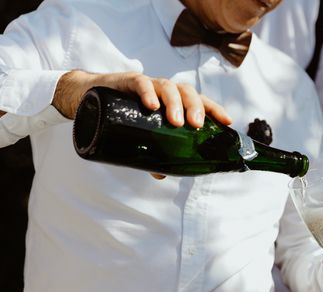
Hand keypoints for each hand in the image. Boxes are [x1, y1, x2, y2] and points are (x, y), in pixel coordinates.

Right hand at [53, 70, 231, 178]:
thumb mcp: (141, 135)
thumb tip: (162, 173)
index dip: (214, 110)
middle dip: (195, 108)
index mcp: (173, 102)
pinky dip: (147, 92)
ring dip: (175, 103)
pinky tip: (151, 104)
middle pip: (186, 93)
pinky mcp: (126, 81)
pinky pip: (140, 82)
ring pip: (167, 87)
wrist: (89, 98)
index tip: (227, 122)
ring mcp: (147, 85)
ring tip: (176, 121)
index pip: (200, 102)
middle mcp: (164, 91)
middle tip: (195, 125)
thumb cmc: (123, 117)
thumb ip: (152, 153)